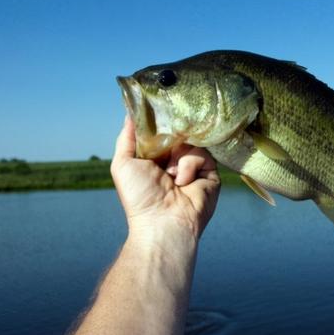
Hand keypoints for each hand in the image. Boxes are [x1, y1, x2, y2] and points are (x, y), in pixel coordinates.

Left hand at [110, 116, 220, 241]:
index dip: (160, 124)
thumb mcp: (123, 164)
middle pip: (179, 133)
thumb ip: (126, 137)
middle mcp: (176, 160)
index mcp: (156, 157)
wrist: (163, 222)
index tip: (157, 116)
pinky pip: (203, 154)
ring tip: (171, 176)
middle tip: (163, 148)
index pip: (162, 131)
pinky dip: (189, 166)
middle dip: (171, 138)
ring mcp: (194, 166)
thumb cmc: (139, 196)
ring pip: (191, 141)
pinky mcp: (210, 172)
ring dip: (178, 158)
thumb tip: (131, 112)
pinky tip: (183, 182)